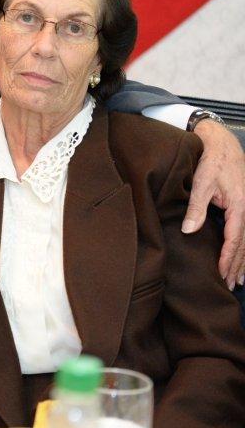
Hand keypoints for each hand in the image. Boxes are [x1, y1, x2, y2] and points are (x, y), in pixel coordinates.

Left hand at [184, 119, 244, 288]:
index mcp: (240, 206)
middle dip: (238, 265)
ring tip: (238, 279)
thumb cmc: (211, 161)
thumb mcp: (201, 183)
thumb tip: (189, 230)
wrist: (221, 143)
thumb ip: (196, 208)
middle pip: (244, 244)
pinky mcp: (242, 206)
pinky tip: (240, 258)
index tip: (223, 274)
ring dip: (243, 260)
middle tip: (230, 284)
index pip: (235, 239)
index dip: (229, 258)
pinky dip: (242, 247)